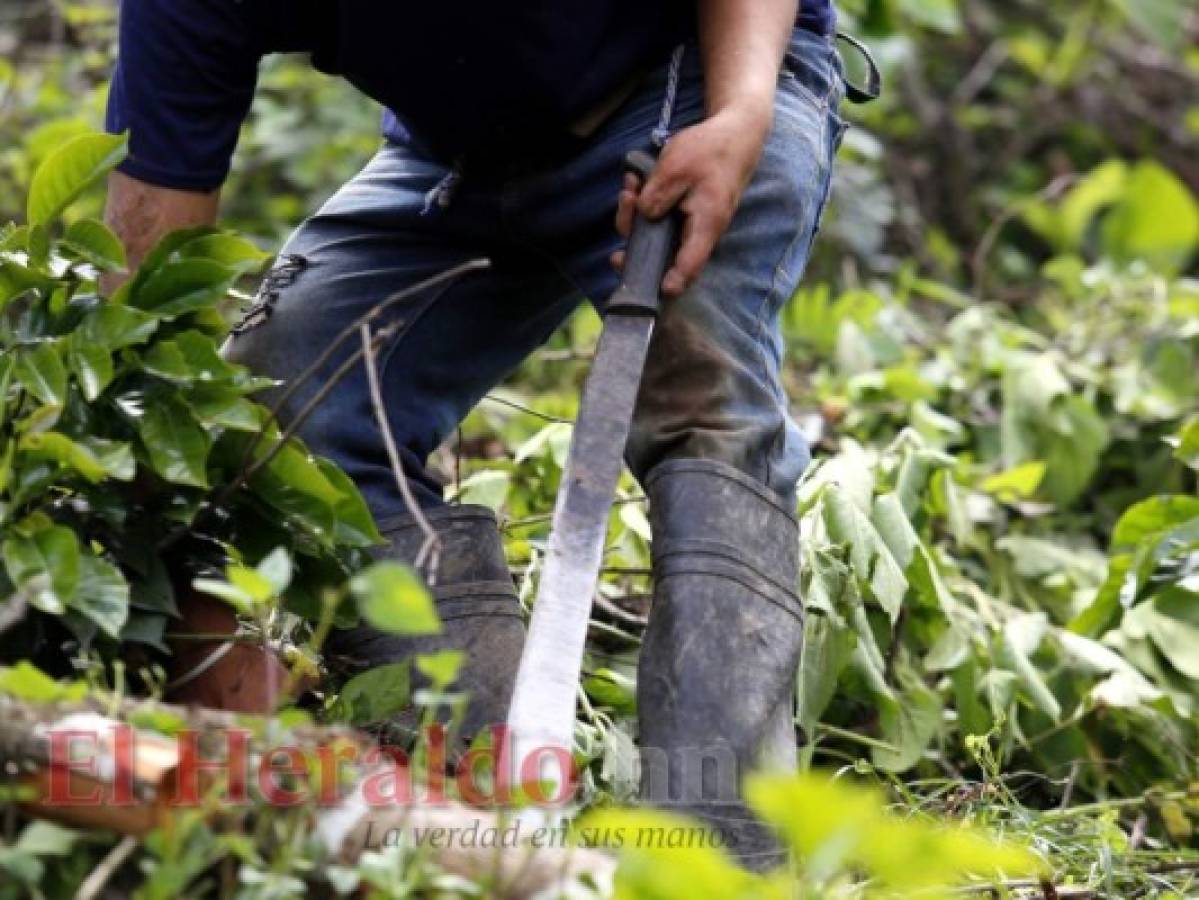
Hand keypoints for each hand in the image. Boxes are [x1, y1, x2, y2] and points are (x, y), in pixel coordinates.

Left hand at [613, 104, 770, 296]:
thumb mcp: (677, 168)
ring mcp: (691, 225)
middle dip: (634, 235)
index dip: (672, 283)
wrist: (737, 134)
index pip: (689, 266)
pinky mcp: (685, 215)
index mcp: (705, 225)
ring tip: (630, 183)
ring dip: (635, 215)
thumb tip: (642, 218)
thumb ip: (656, 196)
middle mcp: (699, 232)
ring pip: (656, 235)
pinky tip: (636, 180)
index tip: (657, 291)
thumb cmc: (712, 150)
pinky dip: (645, 204)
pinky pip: (660, 219)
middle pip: (663, 253)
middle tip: (626, 202)